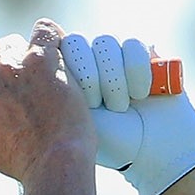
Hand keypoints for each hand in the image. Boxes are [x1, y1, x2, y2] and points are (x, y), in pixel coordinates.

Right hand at [0, 20, 95, 185]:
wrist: (53, 164)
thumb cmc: (22, 158)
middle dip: (0, 60)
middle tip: (21, 85)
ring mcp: (10, 65)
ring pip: (15, 41)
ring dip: (28, 56)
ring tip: (45, 85)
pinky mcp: (42, 57)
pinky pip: (43, 30)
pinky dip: (51, 39)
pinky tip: (58, 57)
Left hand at [60, 33, 194, 194]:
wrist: (153, 152)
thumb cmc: (108, 141)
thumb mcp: (73, 116)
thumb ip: (54, 84)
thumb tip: (40, 49)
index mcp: (64, 78)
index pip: (54, 51)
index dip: (69, 73)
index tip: (81, 103)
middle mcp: (88, 62)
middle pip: (76, 42)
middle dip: (90, 78)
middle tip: (100, 107)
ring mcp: (115, 55)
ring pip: (104, 42)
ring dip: (114, 80)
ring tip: (121, 107)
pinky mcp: (144, 53)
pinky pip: (133, 45)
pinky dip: (137, 72)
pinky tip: (141, 94)